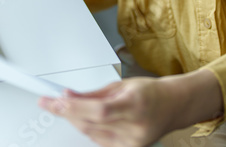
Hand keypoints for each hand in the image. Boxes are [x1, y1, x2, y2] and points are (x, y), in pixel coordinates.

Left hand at [38, 70, 222, 146]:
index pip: (97, 110)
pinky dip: (89, 130)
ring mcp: (132, 142)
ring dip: (76, 121)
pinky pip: (99, 142)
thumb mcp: (121, 85)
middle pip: (91, 125)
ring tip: (70, 108)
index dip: (72, 107)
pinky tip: (86, 120)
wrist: (172, 106)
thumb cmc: (150, 92)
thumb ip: (93, 93)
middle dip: (67, 114)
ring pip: (91, 135)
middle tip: (52, 104)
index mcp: (135, 104)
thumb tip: (68, 96)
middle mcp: (135, 127)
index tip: (53, 102)